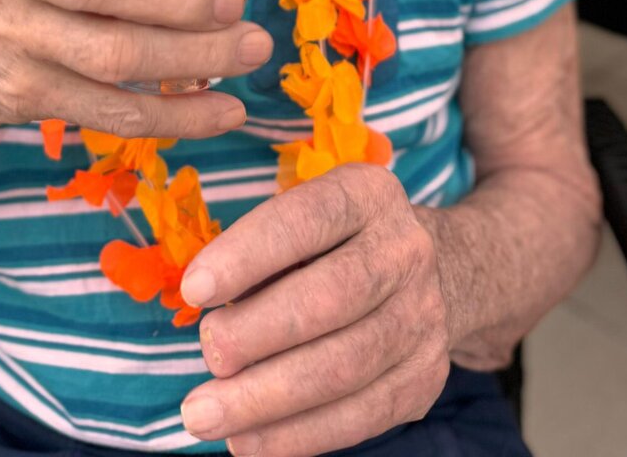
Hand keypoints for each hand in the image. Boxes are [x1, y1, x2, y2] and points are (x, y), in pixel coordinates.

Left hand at [178, 165, 449, 456]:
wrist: (434, 272)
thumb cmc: (334, 244)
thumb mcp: (306, 219)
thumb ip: (262, 253)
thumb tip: (202, 305)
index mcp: (367, 195)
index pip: (305, 220)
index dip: (247, 255)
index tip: (193, 289)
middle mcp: (405, 251)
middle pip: (330, 298)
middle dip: (257, 333)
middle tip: (206, 355)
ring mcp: (424, 317)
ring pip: (344, 367)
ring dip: (266, 399)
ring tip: (205, 414)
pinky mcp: (427, 378)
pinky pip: (361, 416)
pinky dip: (298, 435)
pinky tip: (248, 442)